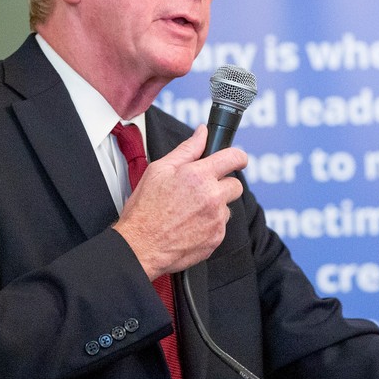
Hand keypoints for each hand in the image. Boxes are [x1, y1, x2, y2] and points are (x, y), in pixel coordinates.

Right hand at [112, 124, 247, 279]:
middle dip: (221, 185)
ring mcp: (216, 219)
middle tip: (200, 190)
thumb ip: (187, 149)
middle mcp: (212, 197)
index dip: (238, 156)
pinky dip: (210, 224)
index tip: (236, 159)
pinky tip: (190, 225)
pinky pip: (221, 225)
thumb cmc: (145, 209)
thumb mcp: (159, 170)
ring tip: (190, 210)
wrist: (140, 246)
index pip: (234, 158)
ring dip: (215, 206)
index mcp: (199, 176)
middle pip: (235, 184)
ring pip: (227, 206)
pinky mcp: (217, 238)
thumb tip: (202, 132)